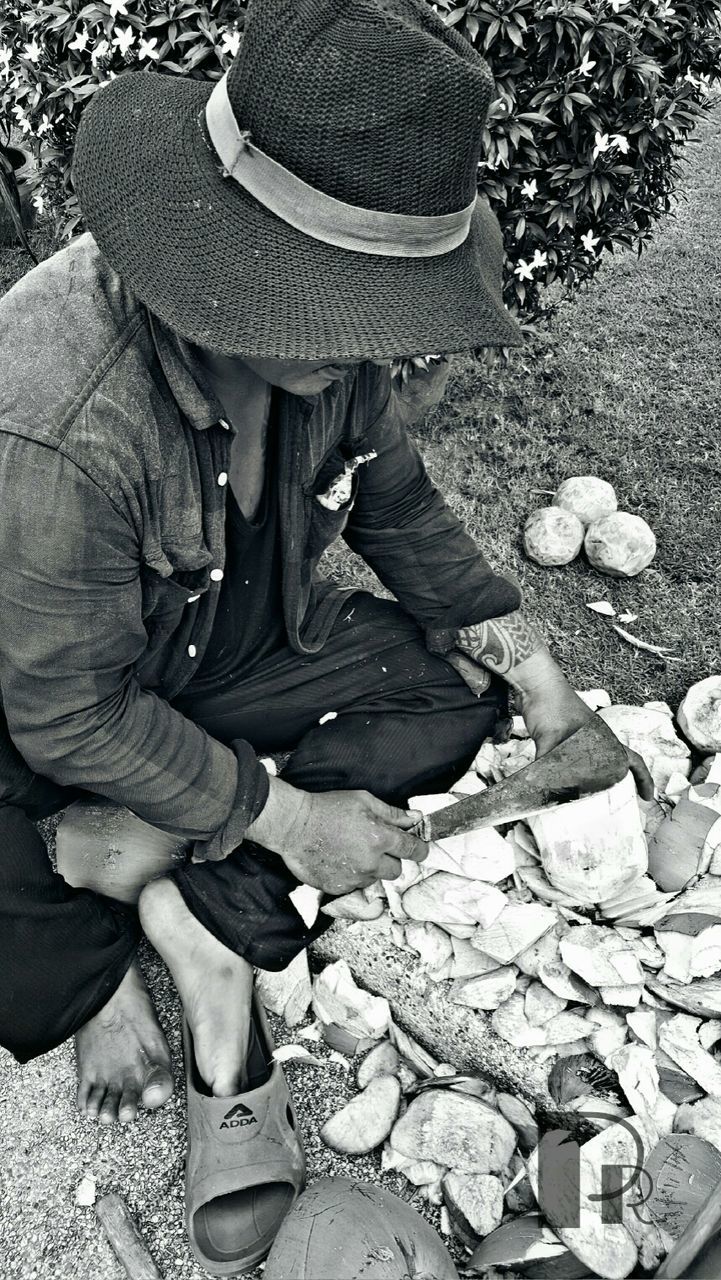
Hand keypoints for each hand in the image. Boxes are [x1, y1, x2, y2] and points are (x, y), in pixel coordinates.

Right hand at [246, 777, 428, 895]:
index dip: (419, 849)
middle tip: (375, 846)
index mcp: (381, 839)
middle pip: (396, 870)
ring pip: (375, 878)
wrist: (293, 826)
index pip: (413, 850)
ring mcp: (354, 878)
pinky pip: (355, 885)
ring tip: (351, 851)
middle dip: (390, 859)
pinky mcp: (339, 888)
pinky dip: (351, 876)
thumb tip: (415, 819)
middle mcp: (371, 863)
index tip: (420, 849)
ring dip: (370, 868)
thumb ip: (392, 813)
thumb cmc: (327, 808)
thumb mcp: (363, 801)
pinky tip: (339, 860)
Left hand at [516, 657, 653, 800]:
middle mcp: (595, 740)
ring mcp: (579, 739)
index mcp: (604, 739)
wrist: (534, 684)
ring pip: (593, 765)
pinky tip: (561, 783)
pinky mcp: (562, 737)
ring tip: (588, 799)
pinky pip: (571, 760)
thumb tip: (540, 789)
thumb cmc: (551, 703)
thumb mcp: (551, 737)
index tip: (647, 796)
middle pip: (614, 766)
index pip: (633, 760)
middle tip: (615, 804)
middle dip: (618, 785)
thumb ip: (546, 765)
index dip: (643, 778)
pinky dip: (570, 773)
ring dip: (593, 780)